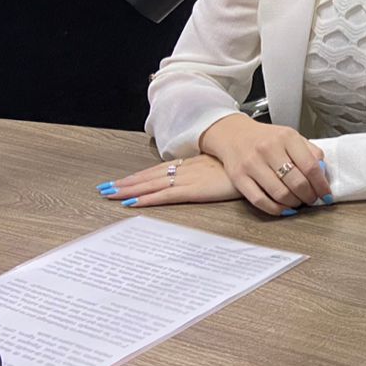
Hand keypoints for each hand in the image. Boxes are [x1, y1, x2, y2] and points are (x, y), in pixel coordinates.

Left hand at [100, 155, 237, 207]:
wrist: (260, 163)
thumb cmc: (247, 167)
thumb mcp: (227, 168)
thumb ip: (215, 174)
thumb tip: (212, 179)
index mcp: (193, 164)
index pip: (160, 170)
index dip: (140, 176)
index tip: (123, 181)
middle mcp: (187, 169)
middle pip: (150, 176)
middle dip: (127, 183)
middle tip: (105, 189)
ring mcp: (190, 178)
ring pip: (152, 184)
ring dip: (130, 190)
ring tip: (111, 195)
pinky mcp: (196, 190)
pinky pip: (166, 195)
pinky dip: (148, 199)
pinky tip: (133, 202)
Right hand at [195, 113, 329, 214]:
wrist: (233, 134)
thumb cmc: (266, 138)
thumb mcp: (291, 137)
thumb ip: (310, 152)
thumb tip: (323, 173)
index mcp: (286, 137)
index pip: (310, 166)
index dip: (321, 185)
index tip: (326, 195)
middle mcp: (268, 149)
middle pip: (296, 182)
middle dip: (309, 196)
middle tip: (312, 199)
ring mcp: (252, 164)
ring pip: (280, 193)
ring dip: (294, 203)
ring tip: (298, 202)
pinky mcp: (238, 177)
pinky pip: (260, 200)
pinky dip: (275, 209)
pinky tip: (283, 209)